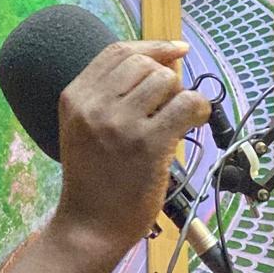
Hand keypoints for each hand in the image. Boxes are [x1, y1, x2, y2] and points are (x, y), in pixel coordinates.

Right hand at [54, 40, 210, 247]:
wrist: (89, 225)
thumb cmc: (92, 179)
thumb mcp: (83, 128)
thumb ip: (110, 95)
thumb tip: (165, 63)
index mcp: (74, 97)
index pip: (117, 51)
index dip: (153, 46)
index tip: (176, 50)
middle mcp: (93, 106)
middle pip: (144, 63)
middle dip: (166, 78)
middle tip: (170, 105)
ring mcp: (119, 124)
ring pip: (167, 80)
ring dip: (180, 96)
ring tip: (176, 120)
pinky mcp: (147, 144)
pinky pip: (186, 104)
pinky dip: (199, 109)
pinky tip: (194, 123)